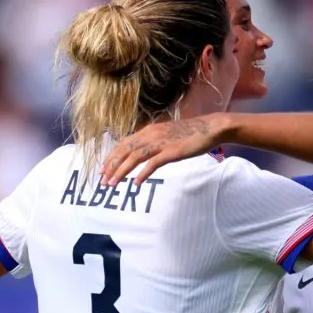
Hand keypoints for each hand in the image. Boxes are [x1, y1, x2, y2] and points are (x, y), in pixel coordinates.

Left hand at [100, 114, 224, 185]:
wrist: (209, 128)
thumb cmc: (190, 133)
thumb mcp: (167, 135)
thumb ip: (154, 141)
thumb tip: (144, 152)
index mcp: (148, 130)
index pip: (124, 144)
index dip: (111, 157)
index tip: (103, 168)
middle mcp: (150, 135)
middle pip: (125, 151)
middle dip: (111, 166)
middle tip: (103, 180)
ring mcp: (160, 143)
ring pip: (134, 157)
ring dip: (121, 171)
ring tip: (113, 183)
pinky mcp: (171, 151)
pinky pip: (152, 164)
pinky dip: (142, 173)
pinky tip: (136, 183)